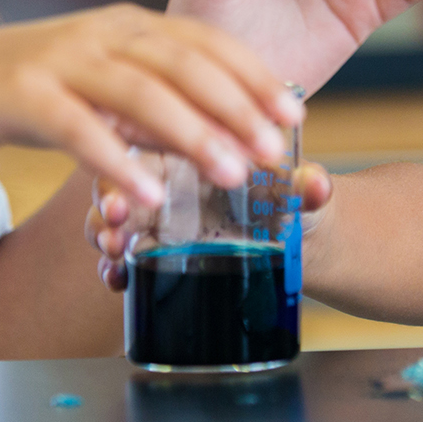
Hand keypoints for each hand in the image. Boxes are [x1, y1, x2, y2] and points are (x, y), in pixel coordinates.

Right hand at [0, 4, 303, 205]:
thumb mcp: (96, 86)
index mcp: (126, 25)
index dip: (254, 76)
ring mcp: (58, 59)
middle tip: (278, 150)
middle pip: (184, 63)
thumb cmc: (21, 90)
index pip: (207, 42)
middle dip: (238, 106)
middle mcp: (100, 32)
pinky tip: (142, 194)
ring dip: (191, 132)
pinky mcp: (17, 92)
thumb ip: (150, 102)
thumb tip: (218, 133)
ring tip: (231, 173)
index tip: (296, 114)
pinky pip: (76, 126)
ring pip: (140, 91)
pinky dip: (113, 159)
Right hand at [88, 161, 334, 291]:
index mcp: (193, 146)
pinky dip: (114, 268)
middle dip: (109, 202)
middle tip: (114, 225)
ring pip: (115, 218)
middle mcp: (166, 178)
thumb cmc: (292, 198)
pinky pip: (124, 257)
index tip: (130, 183)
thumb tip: (317, 186)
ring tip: (112, 257)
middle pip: (122, 180)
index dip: (135, 156)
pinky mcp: (157, 251)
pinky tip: (115, 281)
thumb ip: (304, 187)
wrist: (300, 239)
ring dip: (105, 234)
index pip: (152, 140)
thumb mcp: (297, 190)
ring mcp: (156, 215)